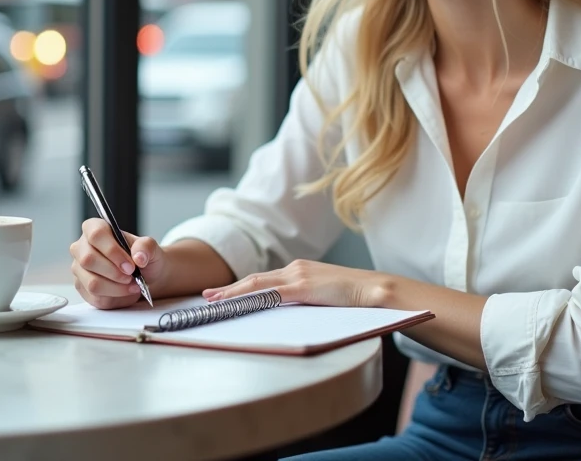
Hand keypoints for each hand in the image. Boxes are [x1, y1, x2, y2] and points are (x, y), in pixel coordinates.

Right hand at [69, 219, 168, 308]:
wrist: (144, 275)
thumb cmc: (142, 257)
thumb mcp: (150, 247)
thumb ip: (146, 247)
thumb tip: (138, 257)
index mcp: (94, 228)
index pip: (96, 235)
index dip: (112, 251)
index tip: (130, 265)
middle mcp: (81, 247)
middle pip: (89, 260)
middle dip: (115, 273)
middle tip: (132, 276)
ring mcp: (78, 269)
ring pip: (92, 283)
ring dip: (117, 288)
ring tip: (133, 285)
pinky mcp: (82, 288)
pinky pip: (96, 298)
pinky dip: (116, 298)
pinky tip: (126, 292)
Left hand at [202, 259, 384, 308]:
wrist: (373, 290)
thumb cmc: (352, 298)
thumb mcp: (323, 296)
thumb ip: (305, 299)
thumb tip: (288, 312)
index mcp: (300, 270)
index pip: (263, 279)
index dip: (241, 287)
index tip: (222, 293)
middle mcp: (295, 269)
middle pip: (255, 280)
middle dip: (230, 289)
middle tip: (208, 297)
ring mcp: (298, 276)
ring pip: (257, 284)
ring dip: (233, 293)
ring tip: (214, 301)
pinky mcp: (303, 287)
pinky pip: (271, 294)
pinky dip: (251, 298)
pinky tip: (238, 303)